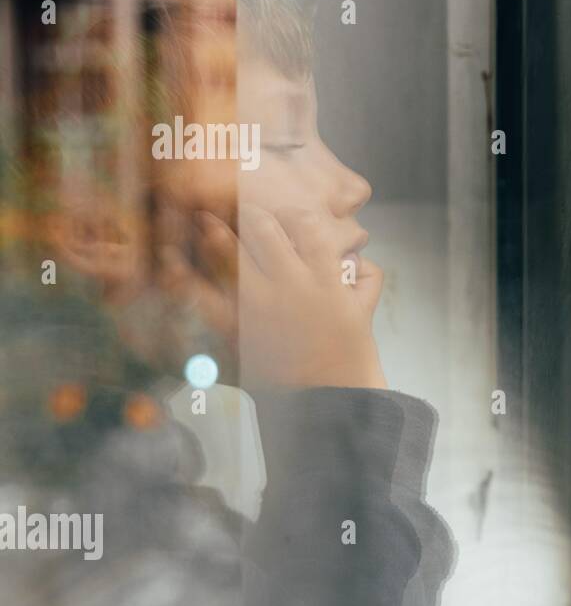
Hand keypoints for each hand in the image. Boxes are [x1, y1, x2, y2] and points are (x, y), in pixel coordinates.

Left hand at [162, 204, 386, 388]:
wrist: (329, 397)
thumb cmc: (349, 354)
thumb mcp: (367, 309)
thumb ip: (366, 276)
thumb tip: (353, 254)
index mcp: (326, 277)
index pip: (306, 223)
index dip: (294, 212)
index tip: (288, 214)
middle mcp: (291, 284)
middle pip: (264, 226)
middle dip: (253, 212)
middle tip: (244, 208)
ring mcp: (260, 305)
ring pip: (230, 251)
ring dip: (214, 229)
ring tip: (203, 215)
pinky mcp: (237, 328)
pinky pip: (202, 296)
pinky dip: (182, 277)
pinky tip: (169, 259)